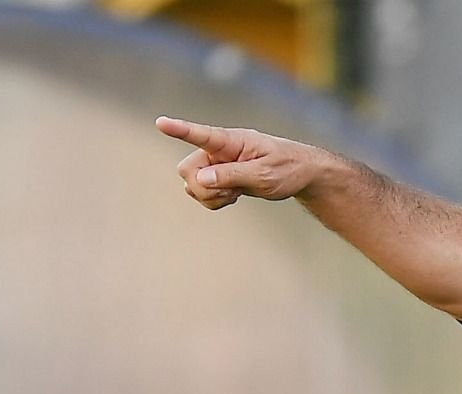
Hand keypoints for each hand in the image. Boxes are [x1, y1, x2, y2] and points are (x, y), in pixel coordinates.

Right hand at [156, 116, 319, 210]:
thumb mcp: (264, 174)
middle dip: (203, 187)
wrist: (300, 174)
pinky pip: (201, 195)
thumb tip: (201, 179)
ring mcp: (216, 165)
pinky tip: (233, 196)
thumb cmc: (287, 168)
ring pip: (192, 185)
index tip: (161, 122)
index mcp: (231, 141)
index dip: (180, 130)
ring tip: (237, 192)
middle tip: (232, 192)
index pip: (201, 135)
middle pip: (187, 170)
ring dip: (211, 196)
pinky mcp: (218, 178)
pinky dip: (214, 201)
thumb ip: (233, 175)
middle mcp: (218, 151)